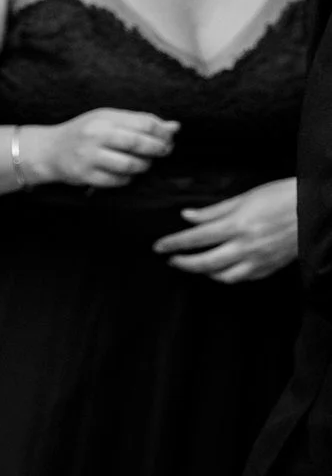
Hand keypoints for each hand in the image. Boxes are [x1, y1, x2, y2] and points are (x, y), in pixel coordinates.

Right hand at [17, 108, 175, 189]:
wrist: (49, 150)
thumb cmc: (84, 133)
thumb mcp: (108, 120)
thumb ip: (140, 122)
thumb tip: (175, 127)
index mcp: (104, 118)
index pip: (144, 122)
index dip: (162, 132)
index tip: (168, 138)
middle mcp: (95, 135)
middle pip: (138, 143)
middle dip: (158, 149)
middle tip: (163, 152)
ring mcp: (89, 156)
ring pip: (130, 165)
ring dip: (143, 166)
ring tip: (143, 163)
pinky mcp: (85, 175)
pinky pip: (117, 180)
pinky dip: (128, 178)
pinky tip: (125, 173)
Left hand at [154, 177, 297, 283]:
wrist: (316, 208)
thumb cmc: (283, 196)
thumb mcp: (245, 197)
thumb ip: (213, 211)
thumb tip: (187, 216)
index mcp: (237, 225)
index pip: (195, 238)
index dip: (173, 244)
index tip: (158, 247)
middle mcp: (247, 246)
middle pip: (204, 263)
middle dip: (183, 263)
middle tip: (171, 260)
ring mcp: (259, 259)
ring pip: (223, 276)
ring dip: (204, 273)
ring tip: (194, 265)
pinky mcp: (271, 267)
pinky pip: (243, 278)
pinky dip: (227, 277)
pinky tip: (220, 270)